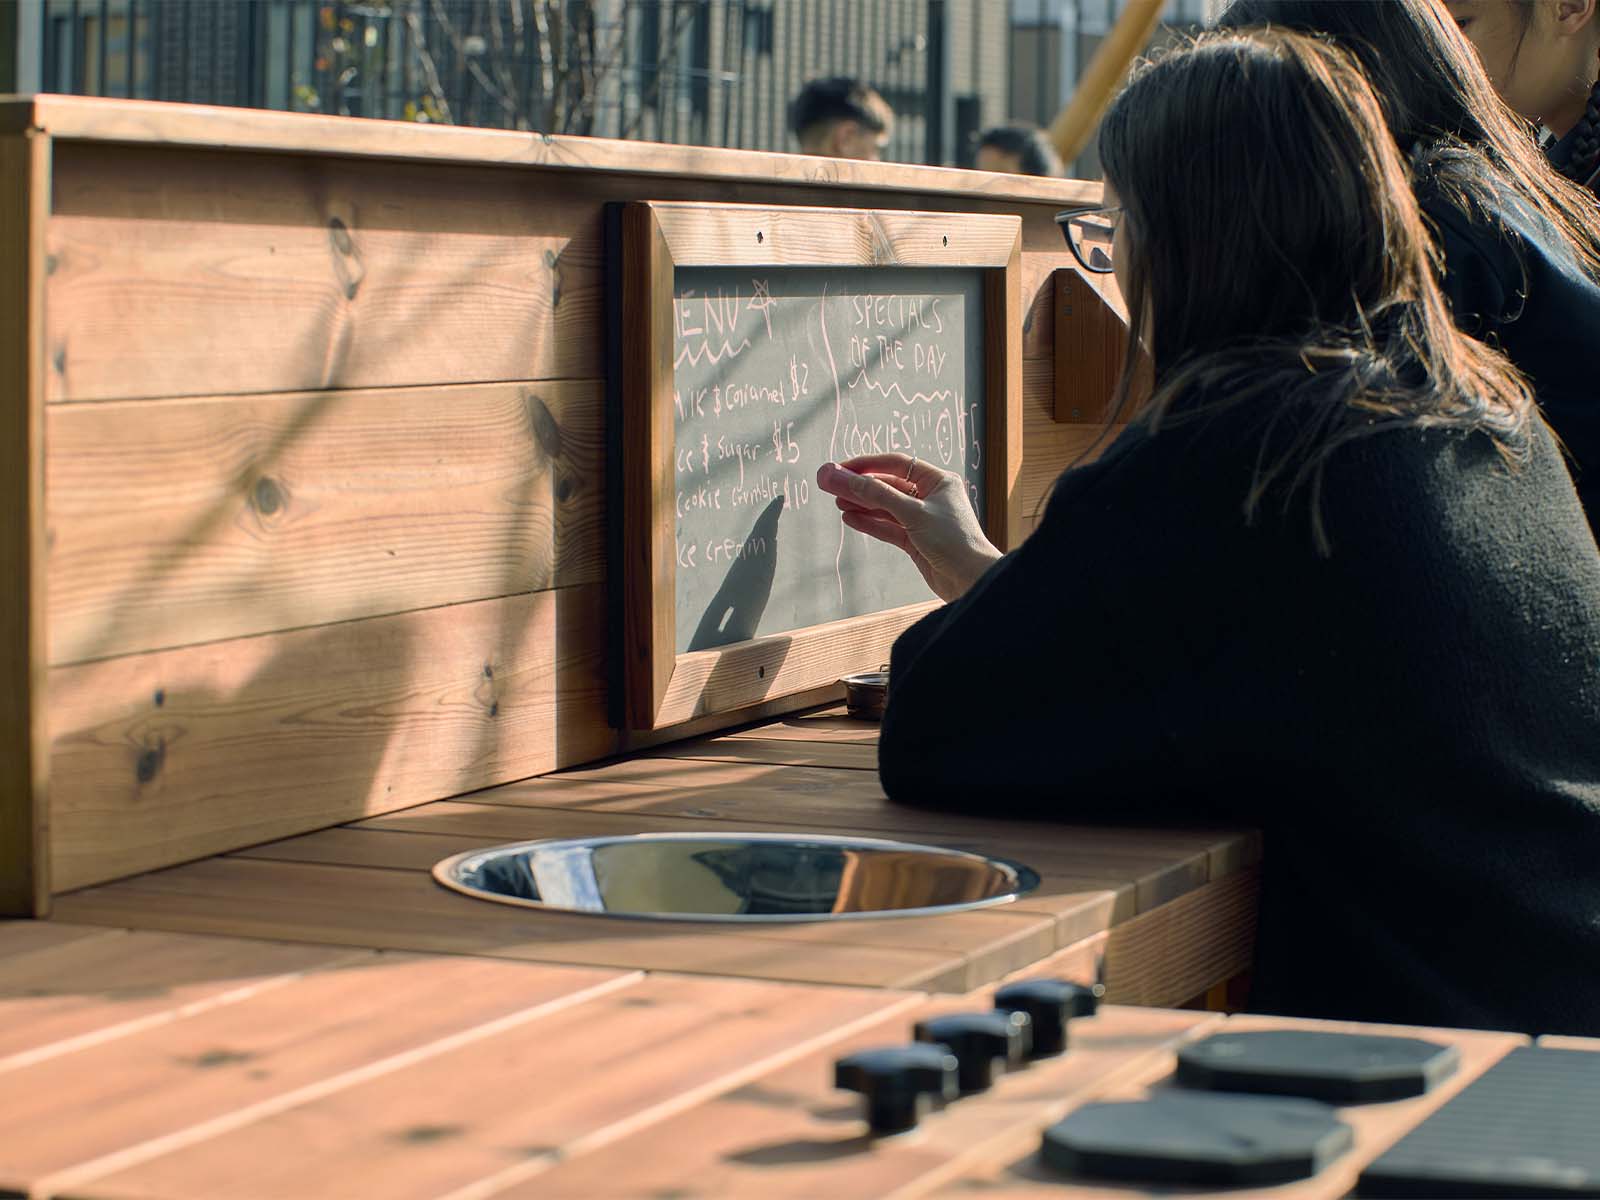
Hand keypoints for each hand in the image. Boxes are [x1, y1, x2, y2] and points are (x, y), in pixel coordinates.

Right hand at [816, 454, 1001, 602]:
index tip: (840, 468)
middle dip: (859, 486)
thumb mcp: (913, 513)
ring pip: (885, 507)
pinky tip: (850, 518)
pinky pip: (888, 527)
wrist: (971, 580)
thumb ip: (876, 495)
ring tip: (837, 502)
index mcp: (938, 481)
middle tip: (829, 484)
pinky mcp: (916, 541)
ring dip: (862, 504)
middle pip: (887, 486)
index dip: (867, 465)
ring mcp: (922, 519)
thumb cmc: (954, 541)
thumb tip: (844, 477)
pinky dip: (869, 523)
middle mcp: (930, 497)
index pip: (897, 465)